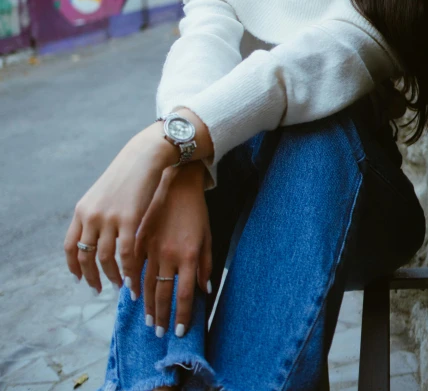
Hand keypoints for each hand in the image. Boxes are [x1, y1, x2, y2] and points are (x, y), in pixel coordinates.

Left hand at [64, 122, 177, 294]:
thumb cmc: (126, 175)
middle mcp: (91, 216)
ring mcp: (109, 218)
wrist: (143, 157)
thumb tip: (94, 237)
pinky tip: (132, 278)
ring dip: (111, 276)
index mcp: (82, 210)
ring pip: (105, 258)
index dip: (74, 266)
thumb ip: (95, 214)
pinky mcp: (129, 219)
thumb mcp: (101, 194)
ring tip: (119, 285)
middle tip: (99, 289)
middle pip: (85, 256)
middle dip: (91, 277)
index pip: (70, 246)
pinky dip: (128, 270)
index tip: (80, 278)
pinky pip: (126, 253)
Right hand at [135, 160, 211, 337]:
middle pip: (162, 293)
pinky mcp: (139, 238)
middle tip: (158, 332)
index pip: (184, 294)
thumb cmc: (196, 211)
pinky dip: (133, 281)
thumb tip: (204, 290)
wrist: (177, 183)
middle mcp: (169, 254)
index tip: (178, 331)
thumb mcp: (206, 236)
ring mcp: (152, 246)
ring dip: (146, 304)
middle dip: (160, 316)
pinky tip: (132, 292)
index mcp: (188, 255)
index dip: (181, 315)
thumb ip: (205, 264)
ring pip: (145, 283)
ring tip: (146, 319)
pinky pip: (134, 265)